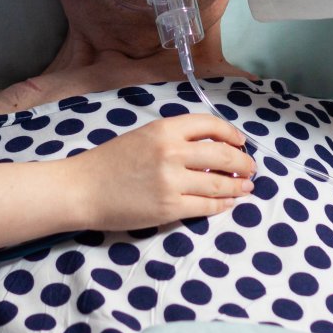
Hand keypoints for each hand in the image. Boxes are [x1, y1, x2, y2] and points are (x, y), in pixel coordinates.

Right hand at [66, 113, 255, 229]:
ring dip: (238, 185)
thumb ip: (174, 138)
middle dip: (243, 162)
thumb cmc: (109, 162)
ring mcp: (171, 182)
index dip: (231, 134)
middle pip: (223, 156)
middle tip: (250, 168)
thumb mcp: (143, 136)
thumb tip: (211, 148)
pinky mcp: (169, 208)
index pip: (210, 125)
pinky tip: (229, 202)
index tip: (240, 142)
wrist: (83, 189)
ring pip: (219, 184)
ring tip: (246, 187)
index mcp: (164, 129)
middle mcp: (172, 152)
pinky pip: (206, 206)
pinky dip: (223, 204)